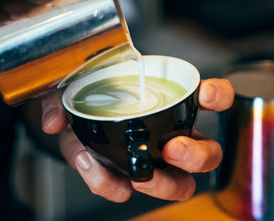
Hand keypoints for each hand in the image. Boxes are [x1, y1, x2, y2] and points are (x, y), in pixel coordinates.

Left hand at [41, 78, 233, 201]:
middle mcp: (170, 134)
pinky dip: (108, 183)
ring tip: (139, 177)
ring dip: (165, 185)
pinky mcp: (125, 177)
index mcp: (170, 101)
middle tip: (173, 149)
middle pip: (208, 153)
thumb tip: (55, 121)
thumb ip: (64, 96)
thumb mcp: (75, 84)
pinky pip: (123, 190)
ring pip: (181, 184)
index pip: (210, 97)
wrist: (68, 119)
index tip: (207, 95)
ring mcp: (152, 160)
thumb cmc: (87, 94)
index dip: (218, 96)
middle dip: (197, 155)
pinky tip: (90, 166)